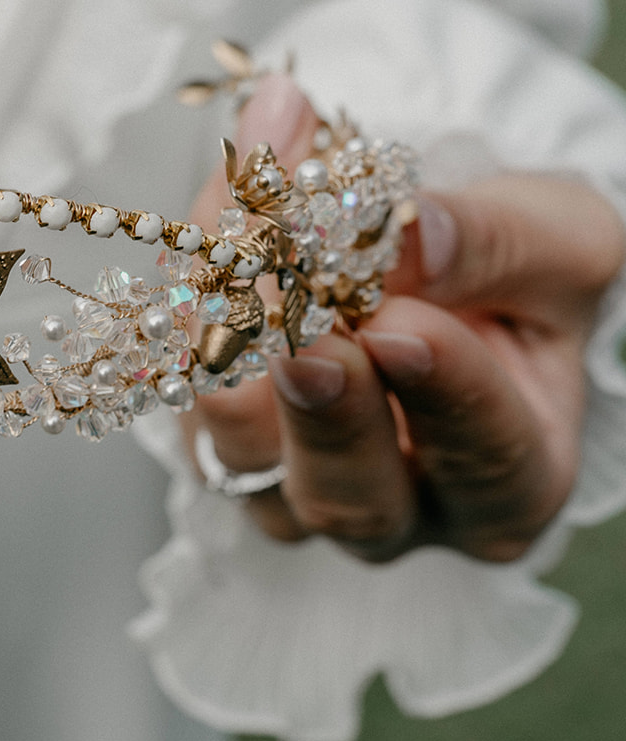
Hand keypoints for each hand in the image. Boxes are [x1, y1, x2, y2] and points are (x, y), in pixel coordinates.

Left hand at [184, 74, 624, 562]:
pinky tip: (214, 244)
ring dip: (239, 359)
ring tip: (246, 264)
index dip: (444, 396)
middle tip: (309, 341)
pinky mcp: (216, 443)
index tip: (404, 329)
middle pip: (347, 497)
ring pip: (246, 457)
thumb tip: (417, 232)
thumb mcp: (552, 238)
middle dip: (324, 416)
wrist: (437, 260)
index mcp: (508, 483)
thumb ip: (495, 241)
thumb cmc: (520, 269)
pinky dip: (195, 316)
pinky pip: (188, 395)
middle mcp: (395, 508)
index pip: (487, 459)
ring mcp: (292, 488)